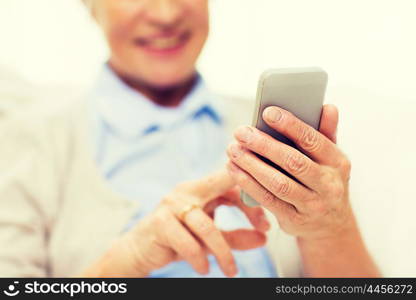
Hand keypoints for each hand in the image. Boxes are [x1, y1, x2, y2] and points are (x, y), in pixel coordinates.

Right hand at [82, 170, 268, 277]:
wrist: (139, 249)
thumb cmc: (177, 238)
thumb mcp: (210, 237)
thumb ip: (236, 236)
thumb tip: (264, 238)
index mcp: (201, 188)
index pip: (232, 181)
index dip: (252, 199)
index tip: (267, 225)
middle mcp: (187, 190)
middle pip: (223, 186)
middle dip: (247, 205)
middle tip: (265, 229)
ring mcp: (172, 205)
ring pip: (207, 226)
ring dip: (224, 252)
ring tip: (232, 271)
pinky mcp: (160, 223)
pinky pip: (187, 242)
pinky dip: (200, 258)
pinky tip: (205, 269)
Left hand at [226, 105, 353, 240]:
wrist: (330, 225)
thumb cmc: (324, 181)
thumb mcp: (331, 159)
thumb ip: (326, 133)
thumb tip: (328, 107)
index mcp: (338, 163)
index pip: (313, 140)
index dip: (290, 125)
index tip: (267, 111)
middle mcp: (328, 185)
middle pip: (293, 162)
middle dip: (263, 145)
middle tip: (241, 132)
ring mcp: (312, 205)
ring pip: (278, 183)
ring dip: (251, 165)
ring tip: (233, 149)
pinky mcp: (294, 220)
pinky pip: (267, 200)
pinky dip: (248, 183)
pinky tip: (233, 169)